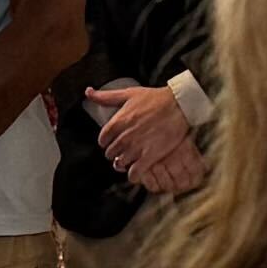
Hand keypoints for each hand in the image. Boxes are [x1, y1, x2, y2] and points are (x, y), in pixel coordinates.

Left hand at [89, 79, 205, 197]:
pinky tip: (135, 172)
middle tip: (121, 151)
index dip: (106, 142)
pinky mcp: (150, 156)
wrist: (179, 105)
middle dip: (114, 153)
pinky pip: (134, 173)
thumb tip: (88, 92)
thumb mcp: (128, 94)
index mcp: (118, 121)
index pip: (103, 139)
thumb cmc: (155, 98)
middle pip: (110, 153)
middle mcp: (125, 136)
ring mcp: (137, 148)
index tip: (111, 142)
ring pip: (120, 163)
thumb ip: (106, 96)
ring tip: (129, 161)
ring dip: (123, 163)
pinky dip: (133, 175)